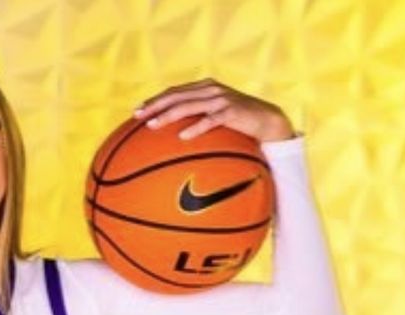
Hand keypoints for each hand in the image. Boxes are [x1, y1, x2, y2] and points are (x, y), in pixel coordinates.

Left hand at [133, 78, 294, 141]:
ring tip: (152, 125)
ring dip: (168, 115)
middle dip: (154, 106)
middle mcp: (210, 89)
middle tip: (137, 116)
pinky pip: (210, 120)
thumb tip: (171, 137)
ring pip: (188, 106)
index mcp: (204, 88)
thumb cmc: (237, 122)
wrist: (268, 120)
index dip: (154, 100)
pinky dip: (196, 127)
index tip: (136, 111)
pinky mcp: (232, 111)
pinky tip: (182, 136)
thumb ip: (196, 118)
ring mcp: (221, 99)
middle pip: (176, 96)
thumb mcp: (214, 115)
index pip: (173, 92)